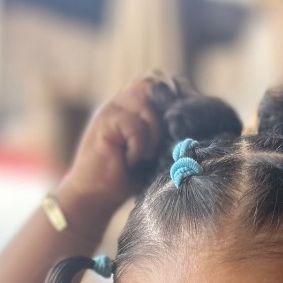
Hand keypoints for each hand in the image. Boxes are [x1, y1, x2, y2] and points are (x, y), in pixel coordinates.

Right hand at [55, 77, 161, 240]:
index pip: (154, 86)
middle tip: (159, 144)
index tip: (177, 127)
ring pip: (144, 102)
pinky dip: (138, 146)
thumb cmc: (124, 179)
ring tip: (146, 155)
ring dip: (152, 131)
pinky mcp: (103, 121)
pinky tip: (131, 161)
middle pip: (150, 86)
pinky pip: (133, 124)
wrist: (94, 197)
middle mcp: (120, 104)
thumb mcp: (151, 154)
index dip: (169, 101)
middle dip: (162, 115)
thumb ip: (163, 136)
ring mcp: (110, 109)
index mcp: (130, 108)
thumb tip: (189, 132)